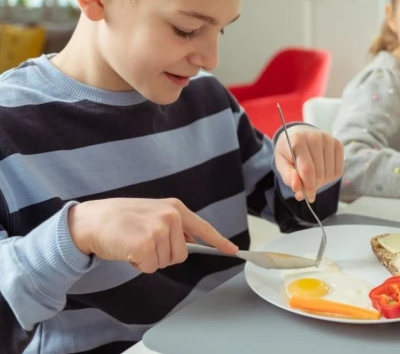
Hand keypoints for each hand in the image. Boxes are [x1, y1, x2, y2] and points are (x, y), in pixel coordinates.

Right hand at [68, 198, 238, 272]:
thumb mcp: (152, 213)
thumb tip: (191, 242)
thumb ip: (173, 225)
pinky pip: (150, 267)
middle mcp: (170, 216)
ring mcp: (158, 230)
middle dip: (162, 255)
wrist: (90, 220)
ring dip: (149, 259)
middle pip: (181, 254)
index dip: (219, 241)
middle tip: (142, 241)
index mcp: (174, 208)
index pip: (203, 228)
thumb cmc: (119, 219)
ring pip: (166, 262)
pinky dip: (138, 264)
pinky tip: (127, 249)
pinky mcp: (145, 245)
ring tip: (133, 242)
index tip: (233, 250)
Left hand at [274, 125, 343, 201]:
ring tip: (312, 178)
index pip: (307, 169)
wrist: (299, 135)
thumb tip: (297, 187)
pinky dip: (330, 177)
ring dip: (322, 182)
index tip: (307, 197)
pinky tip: (322, 172)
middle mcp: (315, 137)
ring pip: (330, 173)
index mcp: (297, 140)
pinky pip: (338, 170)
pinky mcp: (338, 144)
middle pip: (320, 173)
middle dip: (313, 185)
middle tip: (306, 186)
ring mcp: (328, 139)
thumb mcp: (281, 163)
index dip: (308, 187)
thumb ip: (288, 176)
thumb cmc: (289, 151)